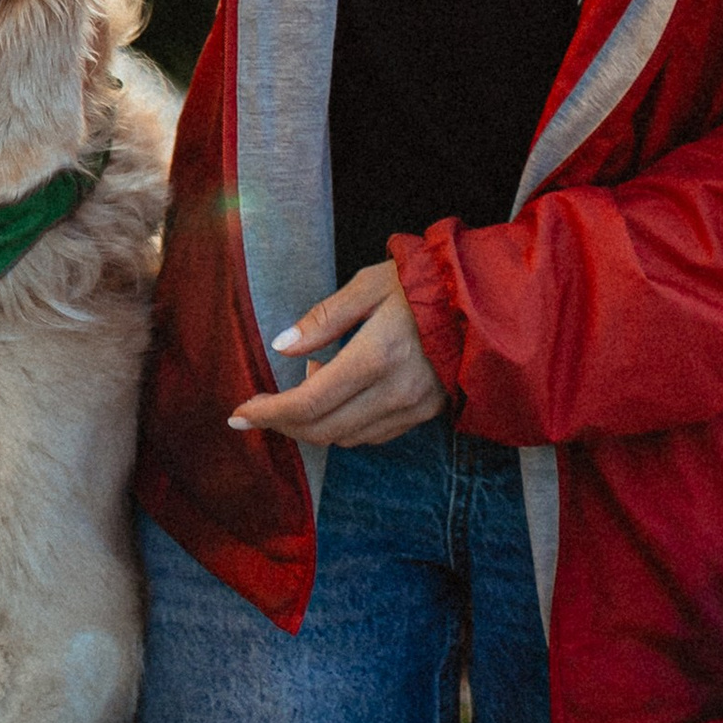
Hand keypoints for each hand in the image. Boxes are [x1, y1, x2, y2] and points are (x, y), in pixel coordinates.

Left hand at [229, 260, 446, 448]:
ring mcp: (413, 408)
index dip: (269, 413)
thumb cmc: (422, 284)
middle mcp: (395, 392)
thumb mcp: (367, 286)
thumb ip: (323, 319)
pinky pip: (372, 435)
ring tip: (311, 380)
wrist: (483, 302)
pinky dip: (344, 423)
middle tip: (261, 406)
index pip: (309, 403)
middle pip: (323, 430)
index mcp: (377, 356)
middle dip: (284, 424)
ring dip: (314, 422)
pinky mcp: (425, 414)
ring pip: (346, 438)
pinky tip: (340, 392)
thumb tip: (282, 346)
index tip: (239, 414)